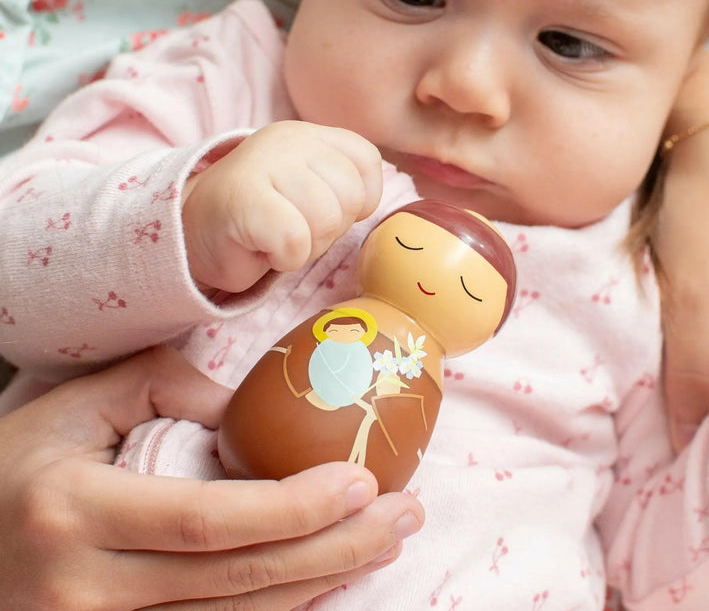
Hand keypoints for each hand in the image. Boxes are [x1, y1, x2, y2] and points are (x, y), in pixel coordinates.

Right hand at [0, 346, 423, 610]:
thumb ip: (166, 387)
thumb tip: (248, 412)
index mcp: (77, 513)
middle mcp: (86, 590)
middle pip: (237, 579)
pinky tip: (324, 579)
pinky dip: (278, 609)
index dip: (293, 508)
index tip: (362, 481)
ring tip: (383, 542)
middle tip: (403, 515)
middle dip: (334, 549)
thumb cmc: (16, 463)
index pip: (208, 519)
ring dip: (320, 582)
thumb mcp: (77, 403)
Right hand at [182, 121, 382, 292]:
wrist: (193, 234)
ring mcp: (264, 163)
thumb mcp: (311, 190)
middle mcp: (290, 140)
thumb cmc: (262, 220)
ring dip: (308, 246)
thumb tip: (371, 202)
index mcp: (311, 135)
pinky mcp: (244, 198)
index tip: (321, 211)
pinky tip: (262, 248)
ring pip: (327, 219)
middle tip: (294, 229)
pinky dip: (284, 258)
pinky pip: (296, 241)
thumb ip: (344, 185)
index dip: (357, 201)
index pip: (367, 162)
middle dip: (330, 229)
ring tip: (277, 238)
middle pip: (350, 196)